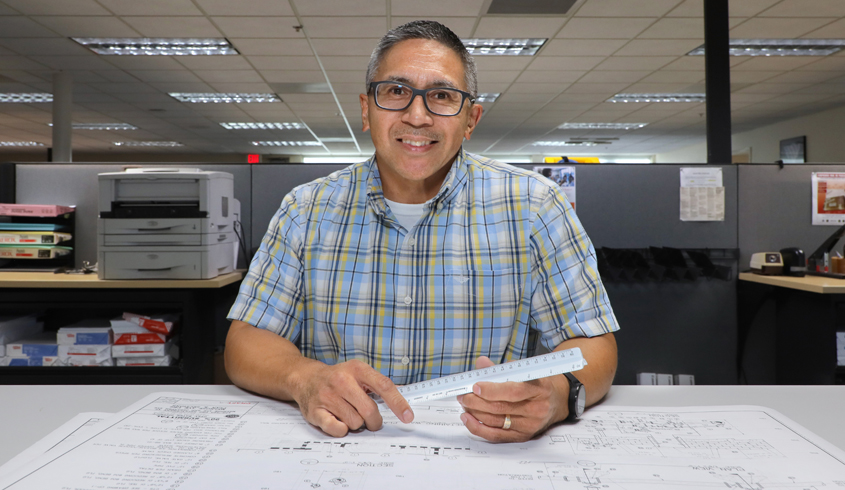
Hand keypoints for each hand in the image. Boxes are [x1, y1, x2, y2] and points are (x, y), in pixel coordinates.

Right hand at [292, 359, 413, 436]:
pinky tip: (338, 420)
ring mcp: (328, 396)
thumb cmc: (337, 377)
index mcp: (357, 369)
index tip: (408, 416)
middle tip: (371, 420)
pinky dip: (342, 429)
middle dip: (374, 421)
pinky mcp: (316, 411)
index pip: (383, 386)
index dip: (398, 403)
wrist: (305, 377)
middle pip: (370, 410)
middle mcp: (342, 381)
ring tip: (348, 413)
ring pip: (355, 423)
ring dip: (356, 423)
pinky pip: (338, 429)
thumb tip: (403, 398)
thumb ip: (378, 384)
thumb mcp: (358, 372)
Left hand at [457, 356, 565, 442]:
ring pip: (495, 422)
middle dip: (476, 402)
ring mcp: (530, 425)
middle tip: (463, 395)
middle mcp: (537, 409)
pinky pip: (496, 436)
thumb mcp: (524, 371)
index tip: (475, 386)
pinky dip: (478, 428)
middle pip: (501, 408)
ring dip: (474, 413)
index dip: (491, 390)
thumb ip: (501, 368)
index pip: (513, 391)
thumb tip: (481, 364)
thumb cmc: (537, 383)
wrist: (557, 400)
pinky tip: (467, 419)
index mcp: (539, 388)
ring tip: (464, 403)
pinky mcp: (522, 436)